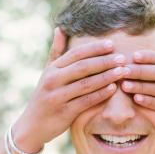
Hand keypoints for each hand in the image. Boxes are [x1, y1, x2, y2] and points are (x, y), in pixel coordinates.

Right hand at [12, 28, 129, 152]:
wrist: (32, 125)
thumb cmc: (45, 96)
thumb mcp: (47, 72)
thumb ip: (56, 52)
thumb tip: (60, 28)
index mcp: (52, 69)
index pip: (76, 54)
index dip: (94, 48)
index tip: (112, 44)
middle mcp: (53, 80)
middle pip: (83, 67)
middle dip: (104, 61)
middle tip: (122, 58)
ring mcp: (58, 96)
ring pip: (86, 84)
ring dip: (106, 77)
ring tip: (122, 71)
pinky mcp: (64, 112)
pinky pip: (85, 101)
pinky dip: (100, 94)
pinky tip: (113, 89)